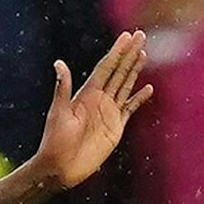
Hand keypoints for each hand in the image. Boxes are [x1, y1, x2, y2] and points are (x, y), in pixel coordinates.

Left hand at [30, 31, 153, 190]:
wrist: (61, 168)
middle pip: (118, 72)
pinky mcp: (115, 127)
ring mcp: (108, 113)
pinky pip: (130, 109)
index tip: (127, 36)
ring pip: (125, 86)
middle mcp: (99, 100)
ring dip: (134, 70)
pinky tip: (147, 88)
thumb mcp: (58, 113)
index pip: (105, 68)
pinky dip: (139, 99)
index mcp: (86, 94)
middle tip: (140, 36)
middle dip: (129, 54)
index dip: (117, 51)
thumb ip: (63, 88)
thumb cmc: (55, 141)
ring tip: (143, 54)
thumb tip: (59, 63)